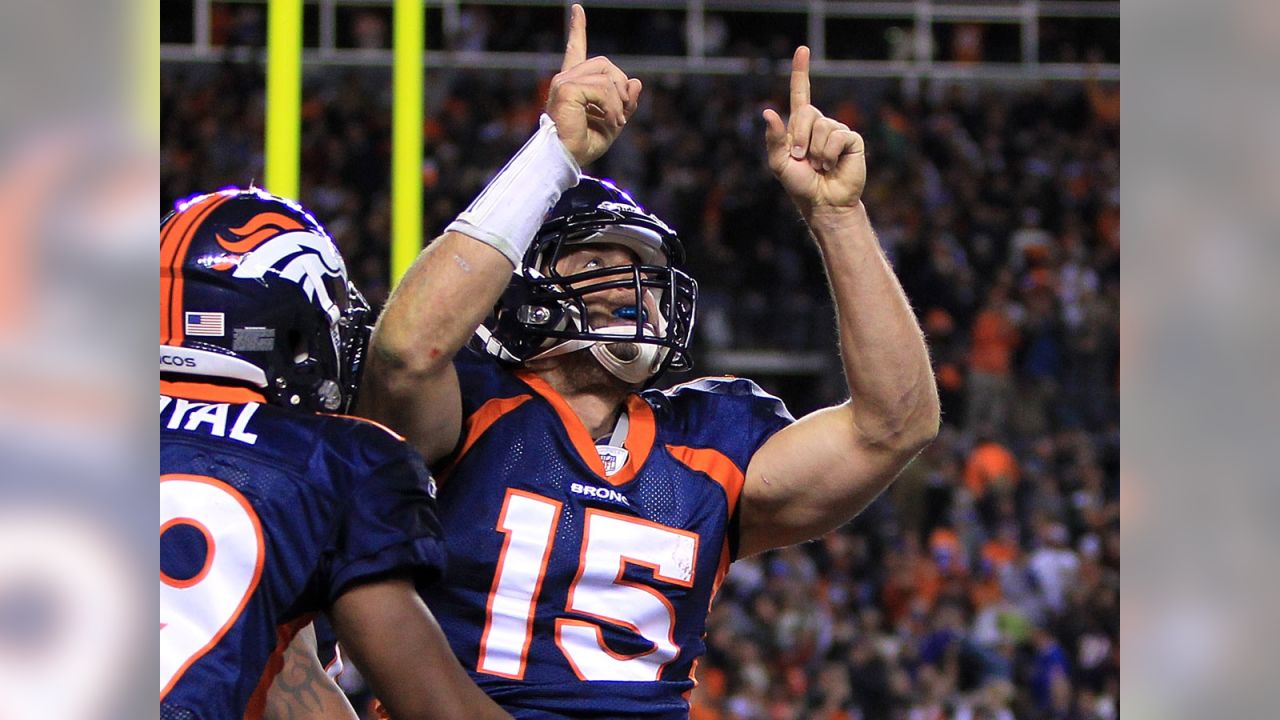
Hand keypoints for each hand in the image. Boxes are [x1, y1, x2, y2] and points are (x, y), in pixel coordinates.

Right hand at [546, 4, 642, 166]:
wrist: (566, 158)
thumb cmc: (584, 144)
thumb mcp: (613, 121)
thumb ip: (625, 102)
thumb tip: (636, 82)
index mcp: (573, 84)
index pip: (576, 50)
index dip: (578, 29)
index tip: (578, 9)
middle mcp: (566, 79)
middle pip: (605, 64)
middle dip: (620, 87)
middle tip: (623, 114)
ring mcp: (564, 82)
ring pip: (607, 76)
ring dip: (619, 101)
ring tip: (616, 122)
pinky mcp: (567, 89)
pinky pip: (603, 88)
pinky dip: (613, 106)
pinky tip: (611, 121)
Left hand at [763, 47, 865, 214]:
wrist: (823, 203)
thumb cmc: (800, 185)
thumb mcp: (780, 163)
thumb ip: (774, 139)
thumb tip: (768, 112)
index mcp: (800, 126)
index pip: (800, 93)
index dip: (801, 71)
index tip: (802, 49)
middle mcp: (820, 124)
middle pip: (806, 113)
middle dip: (799, 137)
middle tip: (802, 158)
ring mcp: (837, 130)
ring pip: (822, 127)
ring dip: (816, 152)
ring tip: (820, 166)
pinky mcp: (852, 140)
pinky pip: (837, 137)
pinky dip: (829, 154)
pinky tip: (832, 166)